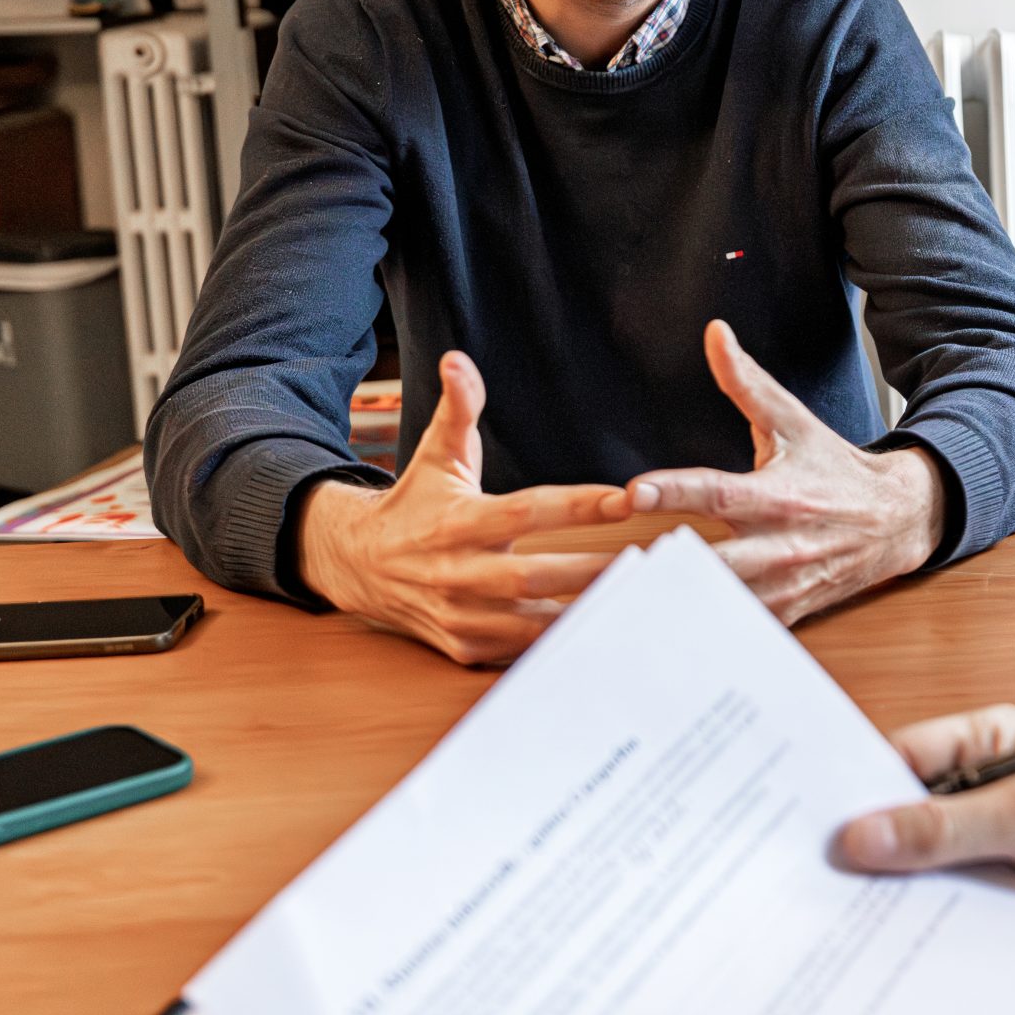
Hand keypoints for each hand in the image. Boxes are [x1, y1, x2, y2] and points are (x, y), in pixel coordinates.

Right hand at [298, 352, 628, 664]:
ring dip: (587, 615)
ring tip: (644, 604)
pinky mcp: (463, 648)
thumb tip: (457, 360)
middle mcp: (457, 573)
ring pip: (532, 624)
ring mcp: (460, 616)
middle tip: (656, 563)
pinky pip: (520, 653)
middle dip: (595, 570)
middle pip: (536, 575)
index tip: (628, 499)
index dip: (578, 506)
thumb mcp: (437, 456)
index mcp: (458, 522)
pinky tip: (609, 635)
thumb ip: (458, 410)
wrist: (358, 565)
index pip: (527, 511)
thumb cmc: (414, 505)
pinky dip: (563, 647)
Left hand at [625, 320, 945, 625]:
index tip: (630, 493)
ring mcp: (779, 588)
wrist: (898, 521)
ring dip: (658, 612)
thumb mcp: (793, 422)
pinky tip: (641, 647)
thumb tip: (714, 334)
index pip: (718, 493)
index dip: (674, 494)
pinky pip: (729, 633)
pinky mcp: (782, 615)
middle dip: (646, 572)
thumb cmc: (835, 471)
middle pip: (704, 564)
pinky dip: (688, 639)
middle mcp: (776, 546)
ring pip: (712, 607)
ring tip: (594, 618)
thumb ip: (746, 383)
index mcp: (775, 496)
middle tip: (584, 576)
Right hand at [834, 706, 1014, 902]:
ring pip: (920, 852)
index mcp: (983, 740)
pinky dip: (925, 904)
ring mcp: (984, 828)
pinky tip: (900, 931)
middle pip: (903, 807)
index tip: (816, 830)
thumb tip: (864, 836)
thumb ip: (947, 826)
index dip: (857, 792)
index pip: (899, 758)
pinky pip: (944, 885)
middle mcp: (977, 779)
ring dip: (898, 879)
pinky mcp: (994, 870)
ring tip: (849, 913)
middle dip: (872, 842)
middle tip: (822, 879)